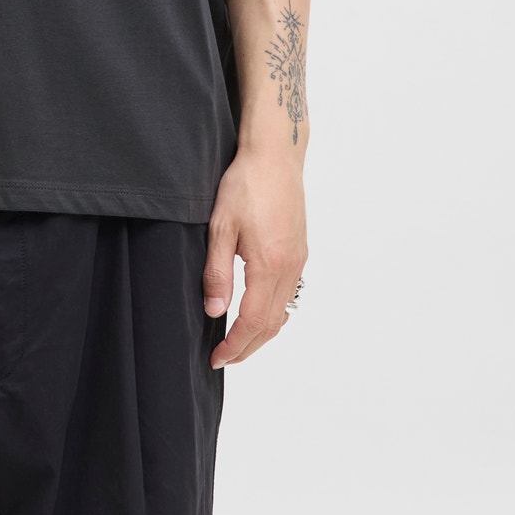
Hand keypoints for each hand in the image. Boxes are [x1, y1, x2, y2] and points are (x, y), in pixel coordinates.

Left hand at [203, 151, 307, 367]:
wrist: (275, 155)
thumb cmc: (245, 184)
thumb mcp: (220, 227)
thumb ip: (217, 272)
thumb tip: (214, 312)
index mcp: (269, 264)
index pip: (253, 322)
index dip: (234, 345)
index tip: (216, 358)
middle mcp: (290, 267)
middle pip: (272, 325)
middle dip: (248, 347)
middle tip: (224, 358)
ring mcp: (298, 260)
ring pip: (283, 312)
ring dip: (261, 333)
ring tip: (237, 342)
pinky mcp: (299, 250)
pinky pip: (288, 294)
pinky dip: (273, 314)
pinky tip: (257, 312)